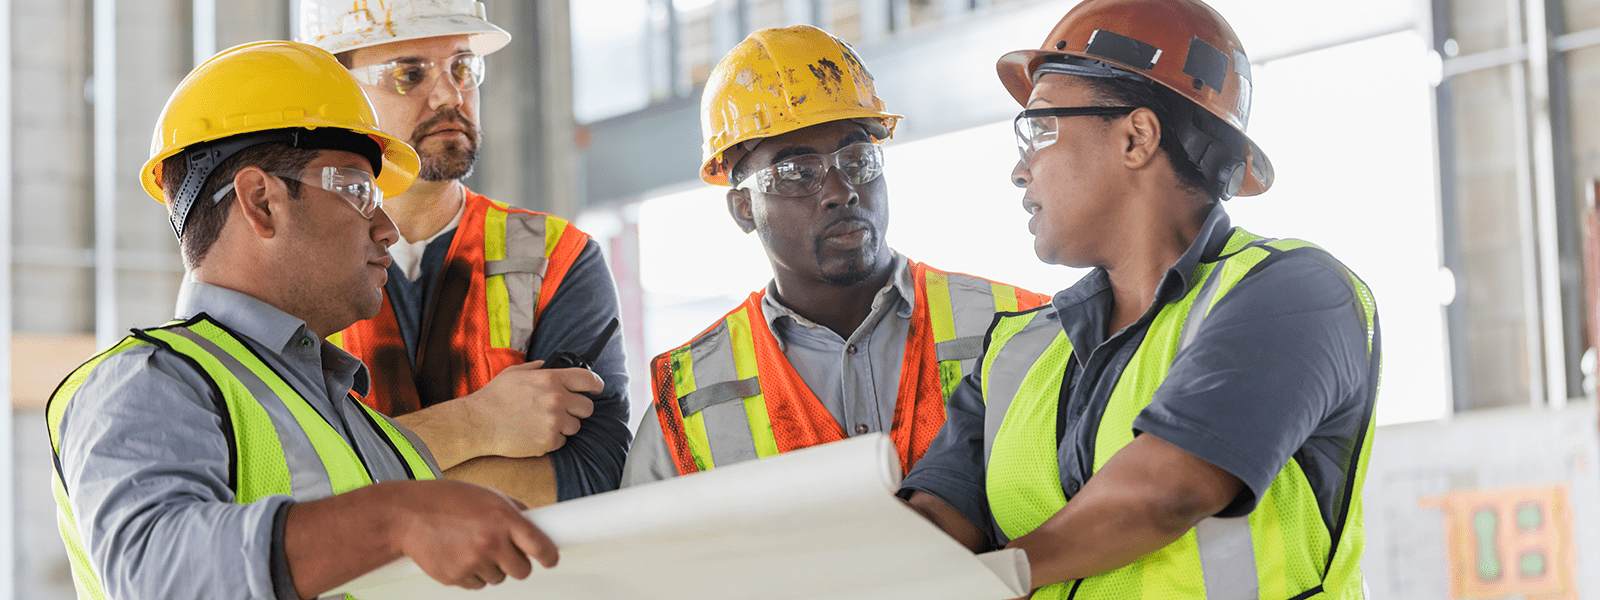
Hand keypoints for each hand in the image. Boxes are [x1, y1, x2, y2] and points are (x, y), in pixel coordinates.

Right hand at [388, 480, 558, 588]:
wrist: (405, 515)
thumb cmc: (444, 501)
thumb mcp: (486, 495)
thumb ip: (513, 510)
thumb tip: (536, 523)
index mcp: (503, 518)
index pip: (540, 547)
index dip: (550, 556)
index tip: (551, 558)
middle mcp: (491, 541)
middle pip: (523, 570)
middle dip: (518, 563)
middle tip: (506, 551)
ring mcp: (473, 562)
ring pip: (499, 578)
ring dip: (492, 567)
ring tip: (473, 545)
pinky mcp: (456, 577)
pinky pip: (477, 585)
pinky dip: (473, 574)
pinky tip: (460, 554)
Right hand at [464, 360, 601, 457]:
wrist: (478, 423)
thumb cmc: (494, 397)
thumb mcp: (515, 373)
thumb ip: (537, 368)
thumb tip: (548, 366)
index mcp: (551, 379)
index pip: (588, 379)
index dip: (596, 384)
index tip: (596, 389)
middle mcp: (556, 399)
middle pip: (587, 407)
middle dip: (578, 409)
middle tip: (564, 410)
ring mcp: (554, 422)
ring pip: (576, 426)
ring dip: (564, 426)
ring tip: (543, 422)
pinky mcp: (548, 441)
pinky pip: (562, 441)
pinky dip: (552, 439)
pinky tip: (535, 433)